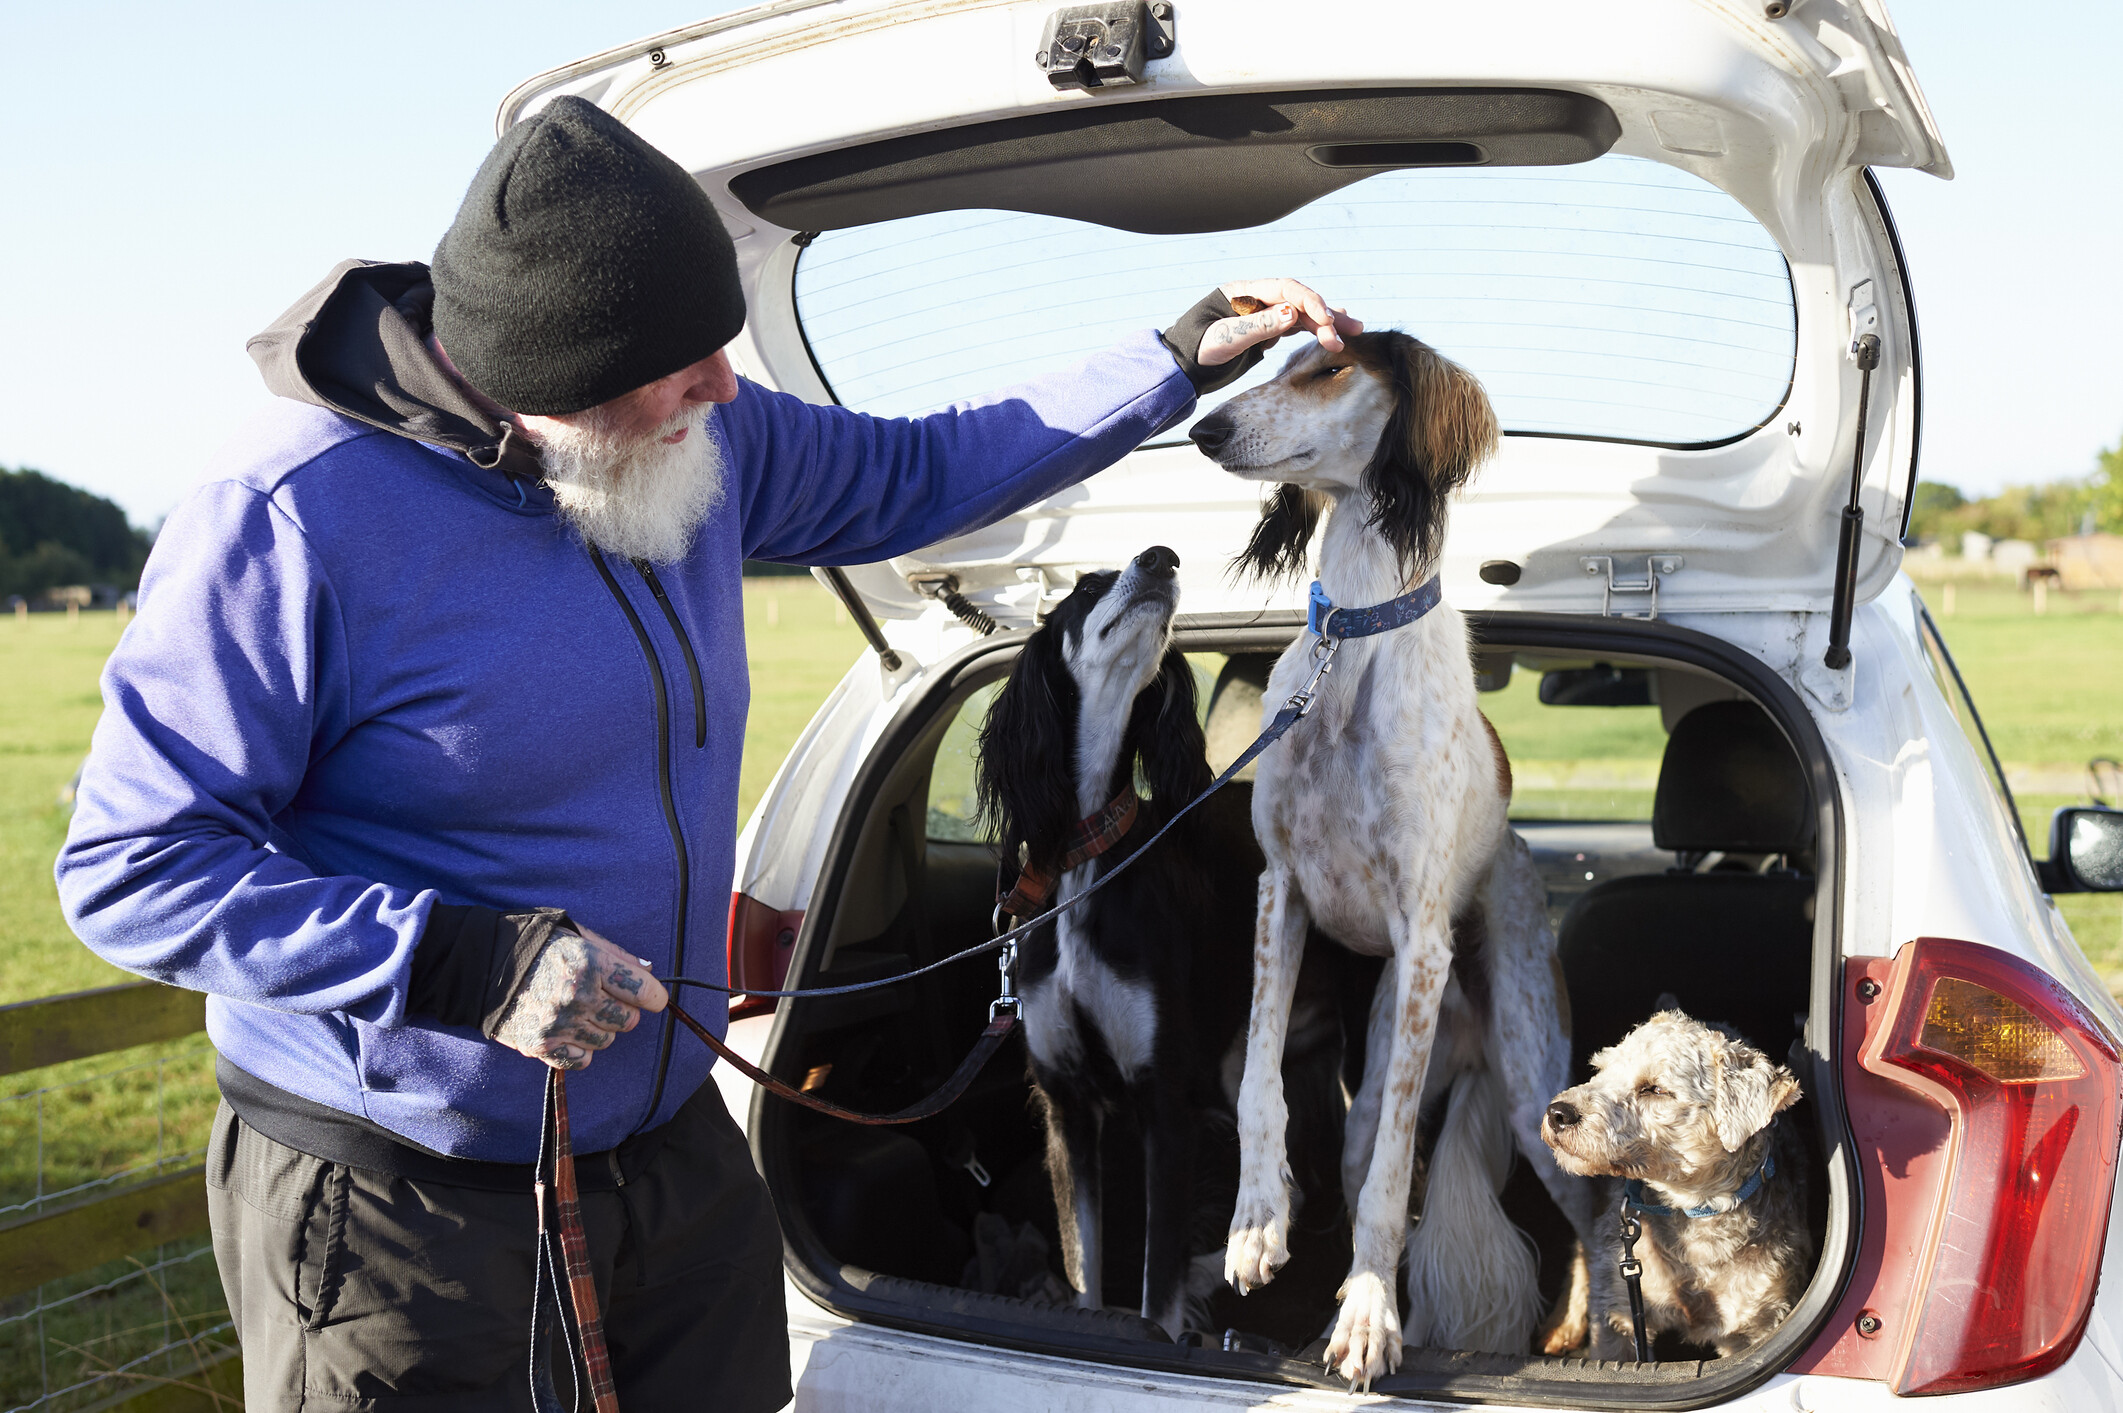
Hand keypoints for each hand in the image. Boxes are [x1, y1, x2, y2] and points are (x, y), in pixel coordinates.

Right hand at [491, 927, 668, 1069]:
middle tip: (605, 999)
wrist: (480, 964)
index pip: (643, 990)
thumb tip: (649, 970)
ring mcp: (559, 1023)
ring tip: (580, 1012)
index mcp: (589, 963)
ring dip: (600, 1029)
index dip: (653, 995)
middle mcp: (577, 996)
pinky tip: (568, 1031)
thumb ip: (615, 954)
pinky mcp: (541, 1045)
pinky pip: (582, 1061)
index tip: (651, 997)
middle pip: (628, 1020)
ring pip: (607, 1041)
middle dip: (623, 1010)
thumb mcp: (576, 936)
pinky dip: (581, 1050)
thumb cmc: (534, 945)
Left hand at [1200, 279, 1364, 366]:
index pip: (1285, 290)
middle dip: (1325, 315)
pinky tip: (1333, 331)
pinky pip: (1295, 325)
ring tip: (1354, 331)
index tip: (1326, 321)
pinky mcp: (1265, 330)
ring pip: (1300, 313)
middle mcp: (1256, 299)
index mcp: (1243, 292)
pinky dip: (1314, 328)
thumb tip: (1293, 314)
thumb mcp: (1225, 340)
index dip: (1309, 302)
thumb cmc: (1196, 351)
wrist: (1182, 368)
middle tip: (1349, 332)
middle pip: (1297, 301)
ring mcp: (1262, 314)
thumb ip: (1257, 326)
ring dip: (1326, 322)